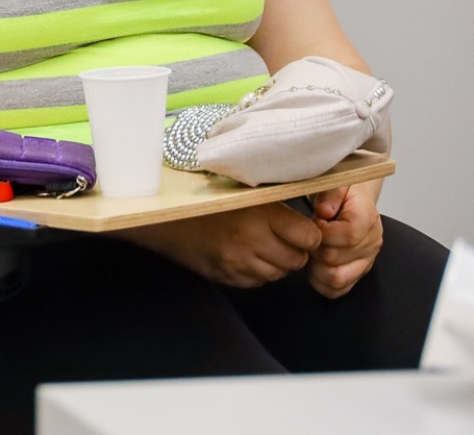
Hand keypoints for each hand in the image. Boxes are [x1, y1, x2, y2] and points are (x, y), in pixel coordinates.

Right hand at [125, 203, 321, 287]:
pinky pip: (257, 282)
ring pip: (278, 274)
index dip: (309, 234)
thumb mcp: (242, 191)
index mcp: (259, 214)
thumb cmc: (205, 198)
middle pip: (297, 259)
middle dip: (294, 251)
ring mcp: (238, 263)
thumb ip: (274, 202)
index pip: (309, 237)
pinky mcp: (227, 277)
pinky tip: (243, 256)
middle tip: (280, 238)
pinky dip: (256, 272)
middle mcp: (252, 240)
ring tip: (259, 246)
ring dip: (275, 263)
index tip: (301, 229)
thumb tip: (309, 214)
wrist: (164, 217)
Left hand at [306, 185, 383, 297]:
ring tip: (309, 252)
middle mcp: (371, 242)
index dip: (323, 232)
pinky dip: (320, 282)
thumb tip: (324, 212)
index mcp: (367, 218)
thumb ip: (330, 193)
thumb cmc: (340, 190)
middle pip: (335, 258)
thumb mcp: (335, 181)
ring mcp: (365, 260)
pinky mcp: (357, 273)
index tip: (313, 221)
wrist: (351, 197)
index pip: (348, 235)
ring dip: (316, 267)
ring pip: (337, 278)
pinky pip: (337, 290)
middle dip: (313, 247)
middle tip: (306, 236)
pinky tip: (314, 266)